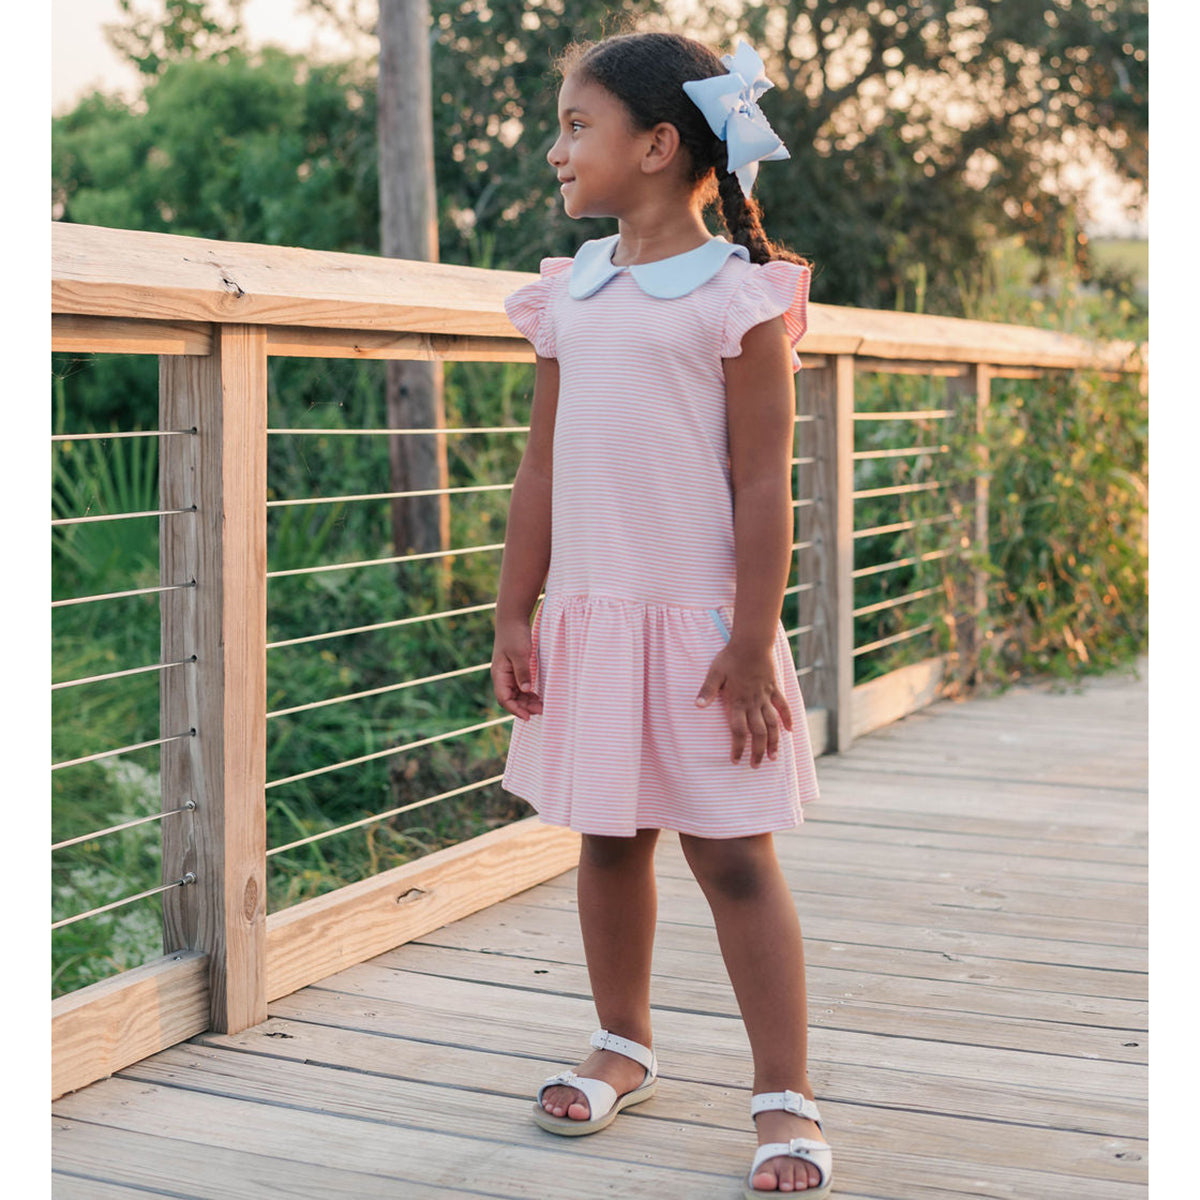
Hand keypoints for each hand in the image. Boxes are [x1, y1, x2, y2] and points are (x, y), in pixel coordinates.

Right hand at [491, 618, 542, 720]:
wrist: (513, 619)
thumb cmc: (515, 635)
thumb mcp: (520, 653)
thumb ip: (523, 672)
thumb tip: (526, 691)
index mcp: (499, 674)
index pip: (504, 699)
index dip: (515, 709)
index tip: (528, 716)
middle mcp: (501, 676)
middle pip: (510, 699)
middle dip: (524, 707)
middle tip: (541, 710)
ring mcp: (508, 674)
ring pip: (516, 694)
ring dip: (527, 702)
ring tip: (541, 706)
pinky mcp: (515, 669)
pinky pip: (520, 687)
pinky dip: (528, 694)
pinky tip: (538, 696)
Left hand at [695, 643, 792, 766]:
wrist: (752, 642)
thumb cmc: (730, 657)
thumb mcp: (714, 673)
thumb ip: (707, 691)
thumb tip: (697, 706)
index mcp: (737, 702)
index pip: (738, 731)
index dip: (738, 747)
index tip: (736, 761)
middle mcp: (753, 703)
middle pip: (758, 733)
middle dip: (757, 752)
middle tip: (756, 766)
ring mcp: (766, 696)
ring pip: (773, 724)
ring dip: (774, 741)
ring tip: (774, 757)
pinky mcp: (774, 688)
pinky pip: (783, 706)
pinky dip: (788, 718)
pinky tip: (790, 730)